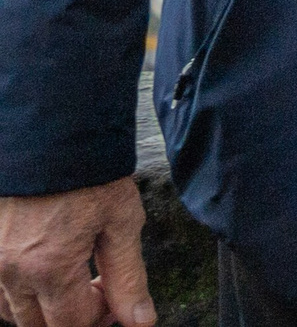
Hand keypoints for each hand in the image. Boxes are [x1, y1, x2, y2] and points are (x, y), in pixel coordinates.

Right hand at [0, 179, 153, 326]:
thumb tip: (140, 320)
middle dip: (73, 317)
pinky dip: (19, 293)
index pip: (73, 324)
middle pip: (39, 326)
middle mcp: (12, 271)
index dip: (101, 318)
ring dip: (44, 309)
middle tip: (98, 291)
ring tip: (73, 280)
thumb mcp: (121, 222)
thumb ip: (129, 278)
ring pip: (12, 313)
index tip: (116, 297)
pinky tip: (43, 274)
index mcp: (49, 268)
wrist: (52, 133)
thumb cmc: (90, 172)